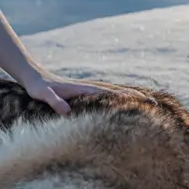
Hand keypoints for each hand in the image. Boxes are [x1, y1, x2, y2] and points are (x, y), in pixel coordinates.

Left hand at [20, 70, 150, 115]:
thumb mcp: (43, 95)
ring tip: (146, 102)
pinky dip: (118, 97)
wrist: (33, 76)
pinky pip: (105, 94)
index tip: (144, 102)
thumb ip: (54, 102)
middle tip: (155, 103)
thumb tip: (66, 112)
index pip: (110, 93)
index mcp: (84, 89)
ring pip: (113, 91)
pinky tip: (122, 103)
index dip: (127, 97)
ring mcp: (87, 89)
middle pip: (117, 91)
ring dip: (129, 96)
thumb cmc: (37, 88)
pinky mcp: (83, 92)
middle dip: (135, 96)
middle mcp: (89, 87)